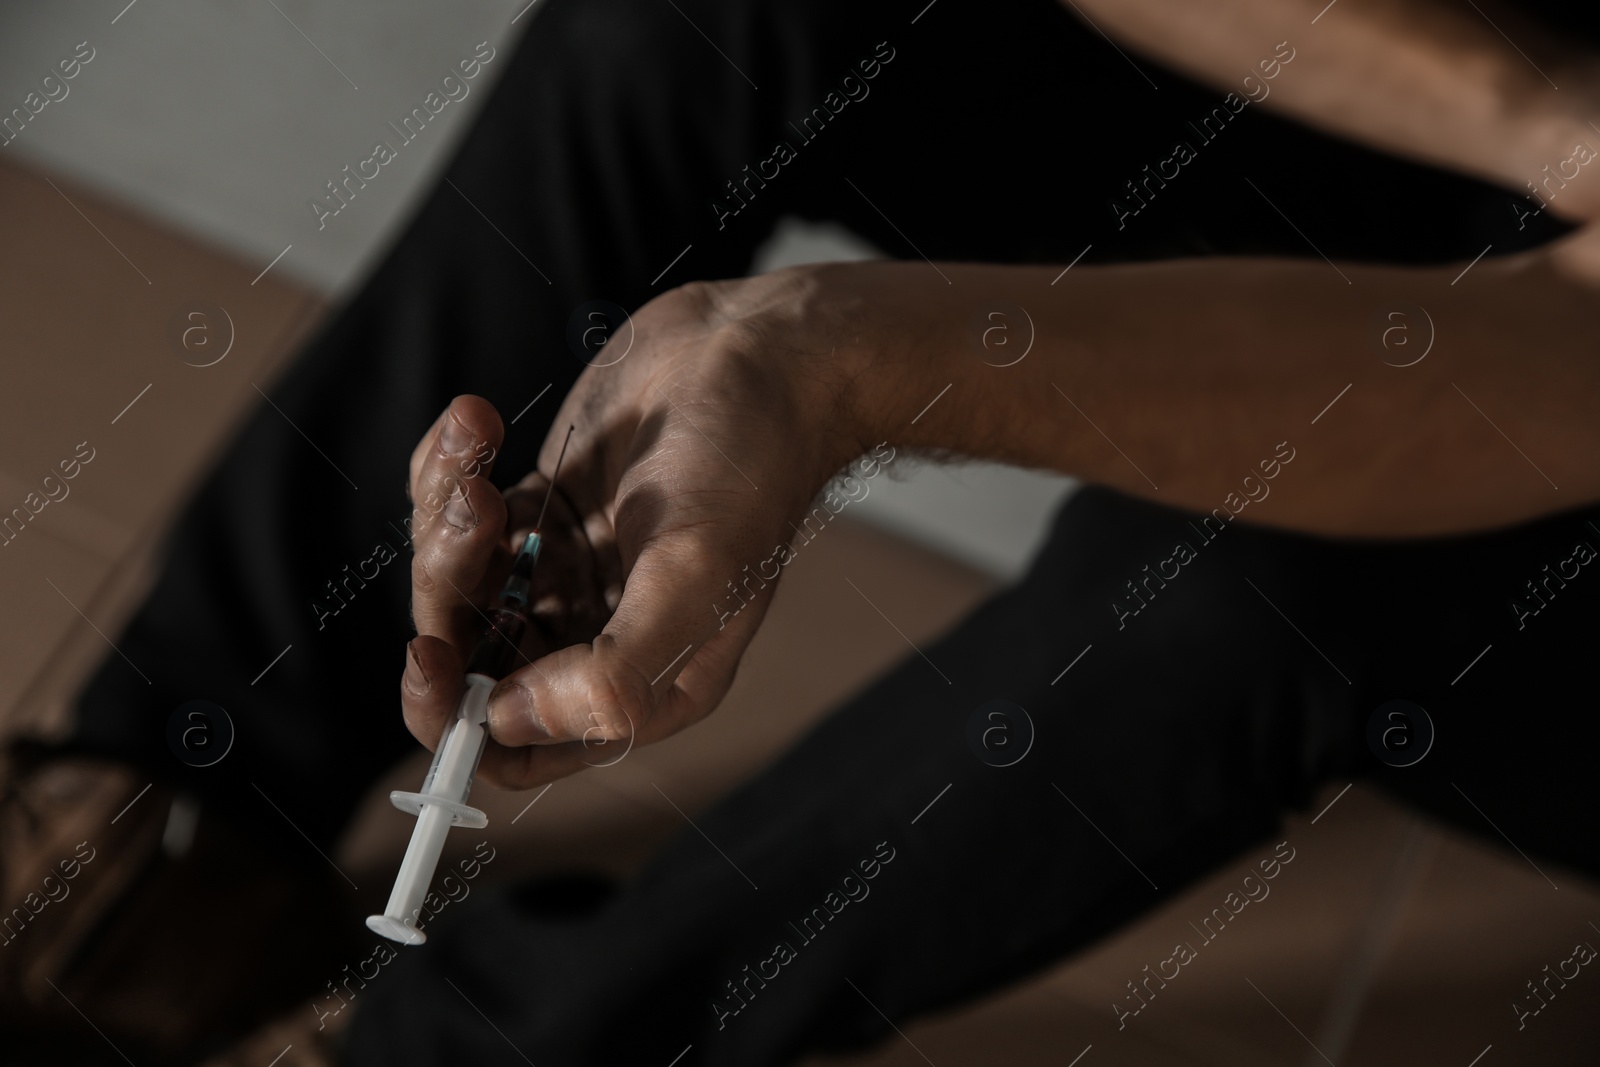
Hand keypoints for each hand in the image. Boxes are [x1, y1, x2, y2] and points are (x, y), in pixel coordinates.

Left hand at [399, 266, 882, 787]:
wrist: (762, 350)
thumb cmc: (750, 465)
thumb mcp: (694, 578)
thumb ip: (610, 673)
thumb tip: (508, 724)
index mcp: (643, 681)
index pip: (523, 744)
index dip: (460, 719)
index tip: (431, 657)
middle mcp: (598, 636)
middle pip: (472, 656)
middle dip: (451, 586)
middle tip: (476, 513)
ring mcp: (567, 570)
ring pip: (455, 579)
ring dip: (446, 513)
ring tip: (477, 448)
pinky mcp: (544, 508)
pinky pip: (457, 513)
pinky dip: (449, 468)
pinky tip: (478, 423)